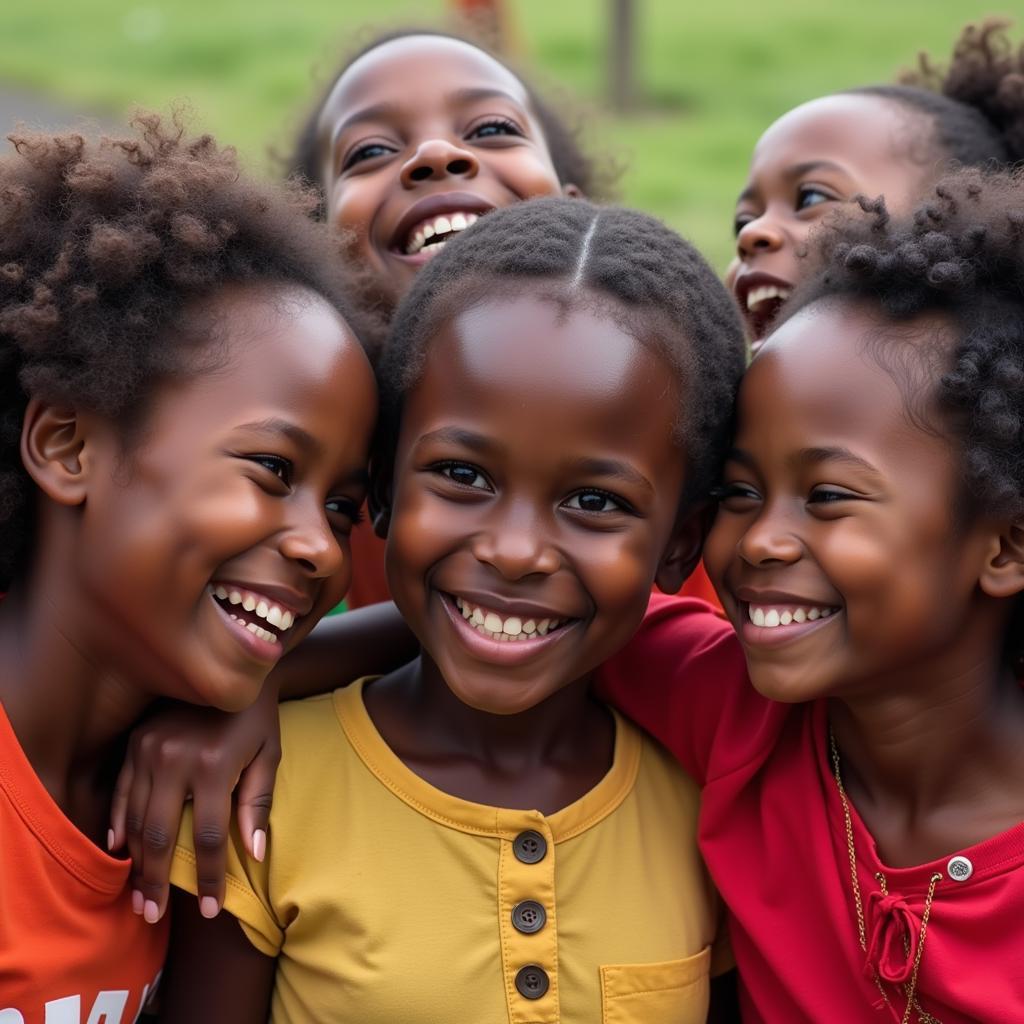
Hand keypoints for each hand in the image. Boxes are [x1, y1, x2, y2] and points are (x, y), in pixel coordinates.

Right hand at [110, 682, 281, 924]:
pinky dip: (117, 822)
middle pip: (159, 835)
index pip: (208, 837)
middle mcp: (174, 759)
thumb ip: (258, 804)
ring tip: (136, 895)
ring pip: (133, 818)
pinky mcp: (135, 742)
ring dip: (134, 860)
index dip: (208, 878)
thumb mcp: (268, 754)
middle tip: (152, 915)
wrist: (232, 662)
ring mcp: (149, 749)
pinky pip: (119, 791)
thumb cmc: (257, 714)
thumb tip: (254, 855)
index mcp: (213, 765)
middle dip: (155, 881)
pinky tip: (119, 848)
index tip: (210, 908)